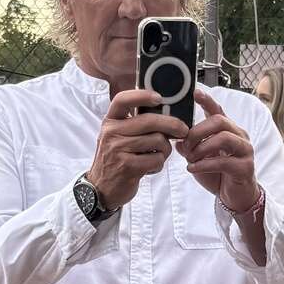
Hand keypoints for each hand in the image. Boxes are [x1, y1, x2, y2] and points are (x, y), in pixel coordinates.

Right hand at [86, 89, 188, 210]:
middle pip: (149, 121)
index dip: (142, 95)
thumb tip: (167, 114)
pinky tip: (150, 167)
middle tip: (183, 130)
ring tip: (157, 155)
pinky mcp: (127, 167)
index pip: (122, 100)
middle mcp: (111, 133)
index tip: (159, 98)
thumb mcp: (118, 137)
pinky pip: (156, 159)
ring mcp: (118, 150)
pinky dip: (159, 164)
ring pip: (157, 141)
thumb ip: (135, 124)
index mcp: (110, 121)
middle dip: (172, 125)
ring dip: (165, 150)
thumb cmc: (116, 159)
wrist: (100, 189)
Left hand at [178, 91, 258, 213]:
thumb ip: (190, 148)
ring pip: (224, 138)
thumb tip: (177, 140)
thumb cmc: (219, 175)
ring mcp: (245, 151)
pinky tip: (192, 168)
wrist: (235, 198)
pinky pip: (224, 161)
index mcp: (228, 131)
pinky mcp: (245, 167)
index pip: (218, 111)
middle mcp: (239, 136)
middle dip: (198, 131)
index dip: (207, 101)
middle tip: (185, 143)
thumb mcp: (200, 159)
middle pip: (220, 121)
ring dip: (202, 147)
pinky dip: (204, 164)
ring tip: (190, 158)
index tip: (195, 92)